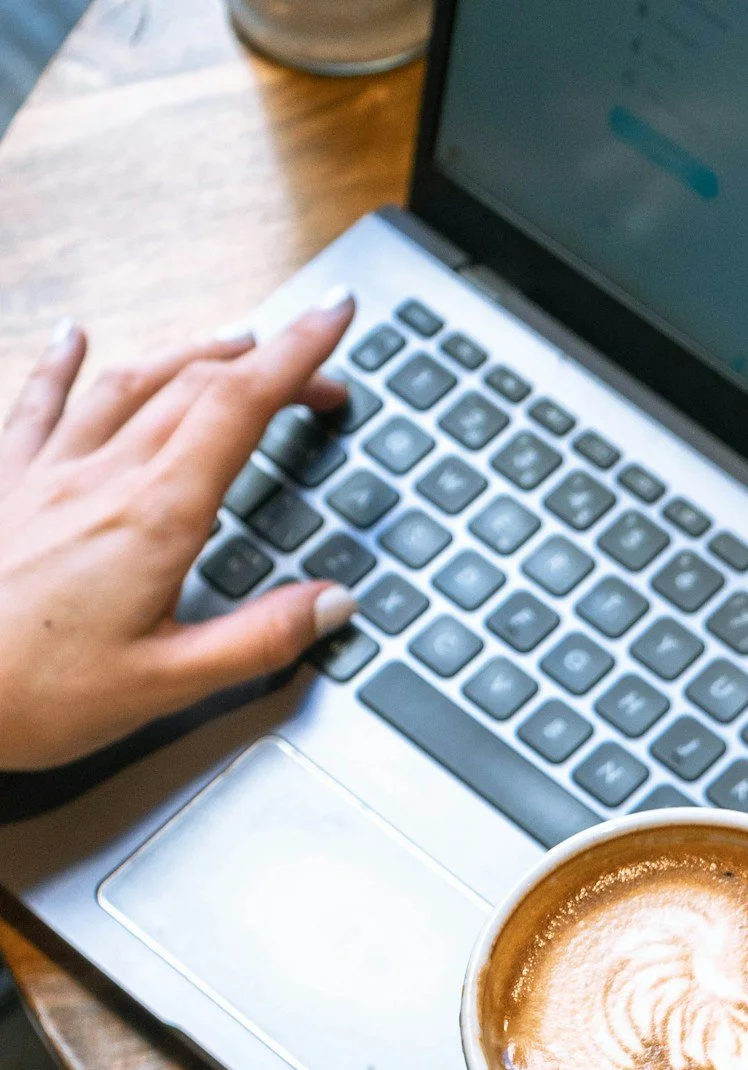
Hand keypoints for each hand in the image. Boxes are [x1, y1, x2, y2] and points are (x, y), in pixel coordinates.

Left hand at [0, 295, 359, 771]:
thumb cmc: (37, 694)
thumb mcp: (168, 686)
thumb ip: (257, 640)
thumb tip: (332, 603)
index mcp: (154, 519)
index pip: (240, 408)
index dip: (296, 355)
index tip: (334, 317)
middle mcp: (101, 477)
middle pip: (196, 387)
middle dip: (267, 362)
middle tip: (317, 370)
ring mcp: (47, 472)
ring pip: (128, 382)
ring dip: (189, 354)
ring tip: (232, 343)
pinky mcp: (6, 482)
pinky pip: (39, 402)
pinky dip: (64, 362)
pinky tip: (74, 337)